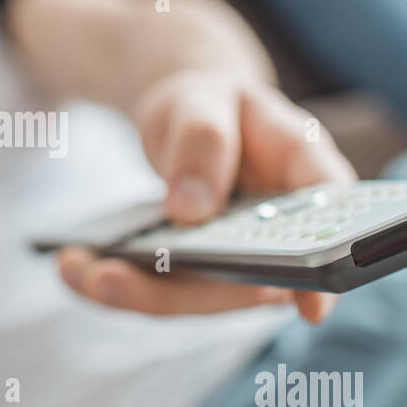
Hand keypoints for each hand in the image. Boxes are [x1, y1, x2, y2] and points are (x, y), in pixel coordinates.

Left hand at [57, 70, 356, 321]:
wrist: (192, 113)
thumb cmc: (212, 102)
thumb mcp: (203, 98)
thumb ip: (204, 141)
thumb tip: (191, 211)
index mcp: (308, 176)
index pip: (335, 229)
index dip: (328, 273)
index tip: (311, 307)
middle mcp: (284, 233)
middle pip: (248, 282)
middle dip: (176, 291)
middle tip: (106, 276)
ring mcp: (242, 261)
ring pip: (198, 296)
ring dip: (132, 293)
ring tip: (74, 269)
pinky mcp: (200, 274)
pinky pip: (163, 289)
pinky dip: (114, 281)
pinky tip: (71, 266)